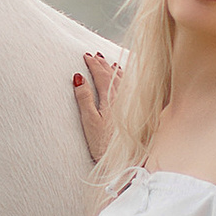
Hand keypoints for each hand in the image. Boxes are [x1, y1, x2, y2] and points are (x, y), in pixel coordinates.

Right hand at [71, 45, 121, 160]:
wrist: (124, 160)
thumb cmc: (103, 144)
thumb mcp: (89, 121)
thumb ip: (84, 98)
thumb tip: (78, 77)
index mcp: (109, 97)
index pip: (101, 74)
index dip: (92, 64)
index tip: (85, 55)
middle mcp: (122, 97)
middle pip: (112, 74)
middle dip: (102, 64)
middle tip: (94, 55)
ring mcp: (131, 104)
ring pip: (123, 80)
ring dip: (115, 70)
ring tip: (110, 63)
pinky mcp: (136, 112)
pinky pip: (132, 89)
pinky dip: (127, 81)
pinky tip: (127, 82)